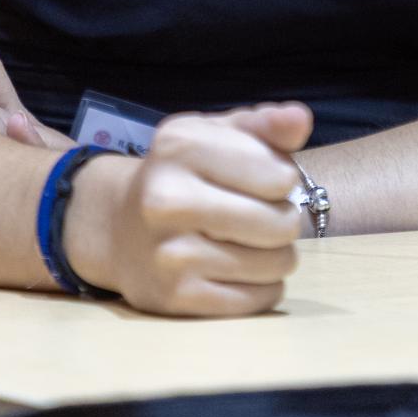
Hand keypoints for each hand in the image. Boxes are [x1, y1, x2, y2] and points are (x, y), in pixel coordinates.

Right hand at [74, 102, 313, 317]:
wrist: (117, 226)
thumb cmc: (182, 173)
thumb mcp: (214, 134)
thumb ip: (262, 124)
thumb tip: (300, 118)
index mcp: (181, 147)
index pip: (280, 176)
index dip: (284, 178)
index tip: (263, 179)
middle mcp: (168, 200)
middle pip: (281, 223)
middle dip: (284, 219)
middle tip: (261, 214)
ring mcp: (170, 254)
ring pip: (276, 264)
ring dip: (277, 255)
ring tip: (251, 241)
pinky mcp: (177, 298)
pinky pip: (259, 298)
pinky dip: (263, 286)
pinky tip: (240, 269)